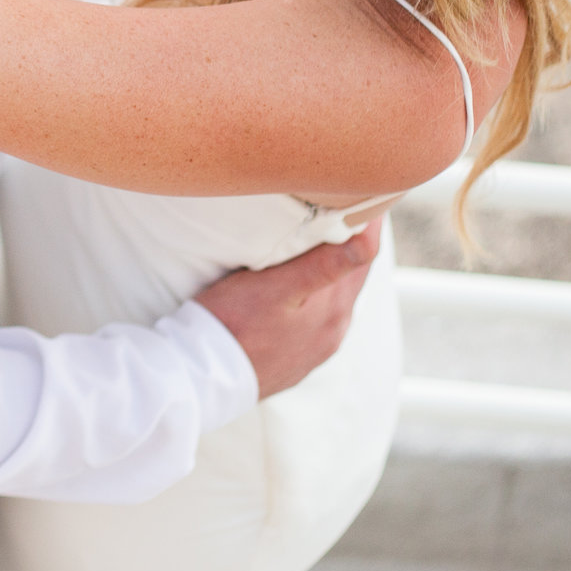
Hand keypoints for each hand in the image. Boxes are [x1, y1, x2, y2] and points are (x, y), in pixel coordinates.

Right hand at [190, 221, 379, 398]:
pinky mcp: (295, 357)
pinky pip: (314, 315)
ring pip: (331, 295)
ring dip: (328, 268)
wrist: (200, 377)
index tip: (359, 192)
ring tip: (316, 238)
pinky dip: (313, 292)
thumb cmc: (233, 324)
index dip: (362, 224)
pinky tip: (296, 285)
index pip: (362, 256)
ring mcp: (315, 348)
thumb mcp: (277, 287)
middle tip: (337, 204)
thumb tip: (370, 241)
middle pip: (349, 275)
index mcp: (335, 311)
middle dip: (347, 242)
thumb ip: (324, 266)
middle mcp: (332, 331)